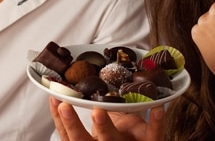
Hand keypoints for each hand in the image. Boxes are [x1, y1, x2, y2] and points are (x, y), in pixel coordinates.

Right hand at [49, 97, 165, 140]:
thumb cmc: (117, 131)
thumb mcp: (100, 123)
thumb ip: (88, 105)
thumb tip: (67, 79)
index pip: (69, 136)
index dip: (61, 119)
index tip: (55, 100)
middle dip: (74, 126)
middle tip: (66, 107)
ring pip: (111, 140)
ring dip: (104, 126)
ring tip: (98, 110)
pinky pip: (155, 135)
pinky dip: (157, 122)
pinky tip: (158, 108)